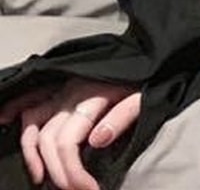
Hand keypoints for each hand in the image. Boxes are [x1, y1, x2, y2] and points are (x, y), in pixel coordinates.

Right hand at [0, 79, 140, 189]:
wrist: (147, 55)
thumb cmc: (147, 78)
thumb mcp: (144, 96)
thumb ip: (122, 117)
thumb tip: (97, 140)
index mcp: (92, 96)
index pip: (68, 143)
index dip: (73, 173)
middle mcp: (70, 94)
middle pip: (50, 142)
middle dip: (59, 174)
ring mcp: (62, 92)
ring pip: (35, 129)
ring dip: (35, 158)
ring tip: (44, 180)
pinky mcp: (59, 91)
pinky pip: (31, 109)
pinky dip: (20, 124)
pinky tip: (18, 138)